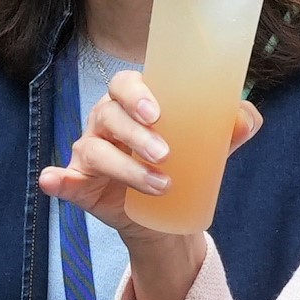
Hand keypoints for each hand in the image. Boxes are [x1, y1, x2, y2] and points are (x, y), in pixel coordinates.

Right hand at [36, 66, 250, 299]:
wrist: (167, 215)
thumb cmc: (184, 165)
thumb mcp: (210, 147)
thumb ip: (231, 128)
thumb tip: (246, 118)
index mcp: (134, 104)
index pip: (125, 84)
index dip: (136, 93)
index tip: (157, 112)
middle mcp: (107, 122)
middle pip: (108, 114)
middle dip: (134, 133)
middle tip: (165, 154)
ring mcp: (90, 152)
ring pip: (95, 150)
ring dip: (123, 167)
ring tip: (160, 185)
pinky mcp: (81, 183)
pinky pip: (64, 179)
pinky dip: (57, 179)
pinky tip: (53, 180)